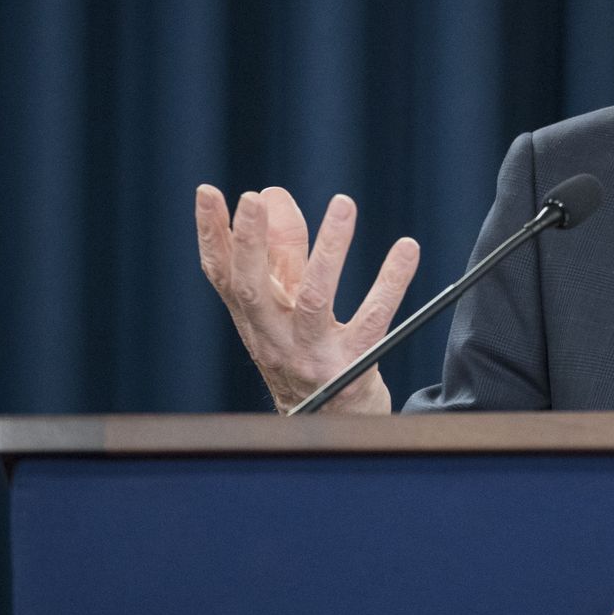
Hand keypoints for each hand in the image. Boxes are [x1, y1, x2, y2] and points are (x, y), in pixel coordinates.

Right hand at [196, 185, 419, 413]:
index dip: (211, 235)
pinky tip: (406, 249)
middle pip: (253, 288)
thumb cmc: (306, 349)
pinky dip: (390, 282)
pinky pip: (373, 319)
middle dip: (250, 242)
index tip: (207, 192)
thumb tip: (273, 194)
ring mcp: (311, 354)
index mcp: (253, 319)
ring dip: (328, 249)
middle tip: (253, 198)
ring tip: (343, 204)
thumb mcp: (288, 302)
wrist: (333, 422)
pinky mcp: (353, 364)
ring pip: (315, 299)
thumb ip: (282, 250)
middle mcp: (274, 337)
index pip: (222, 274)